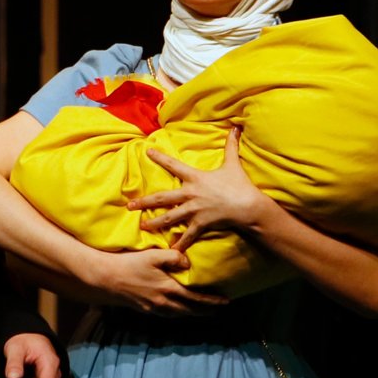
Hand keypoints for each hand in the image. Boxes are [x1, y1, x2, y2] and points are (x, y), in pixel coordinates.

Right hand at [89, 247, 228, 316]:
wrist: (107, 279)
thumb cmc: (129, 264)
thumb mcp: (152, 255)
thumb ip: (172, 257)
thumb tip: (187, 263)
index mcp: (168, 289)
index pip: (196, 298)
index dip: (211, 301)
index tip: (225, 302)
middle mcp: (164, 302)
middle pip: (190, 310)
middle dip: (206, 311)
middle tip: (219, 309)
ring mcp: (154, 308)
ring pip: (179, 314)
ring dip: (193, 313)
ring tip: (203, 310)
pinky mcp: (146, 309)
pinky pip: (168, 313)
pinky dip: (179, 312)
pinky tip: (180, 308)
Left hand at [129, 129, 271, 252]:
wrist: (248, 206)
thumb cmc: (240, 184)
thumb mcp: (233, 163)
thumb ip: (231, 145)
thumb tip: (236, 127)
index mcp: (195, 178)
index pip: (174, 165)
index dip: (160, 158)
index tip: (146, 152)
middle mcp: (191, 194)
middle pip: (162, 198)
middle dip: (145, 201)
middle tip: (130, 205)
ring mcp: (194, 210)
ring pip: (170, 217)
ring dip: (155, 222)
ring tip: (143, 226)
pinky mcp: (201, 224)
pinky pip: (187, 235)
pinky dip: (179, 244)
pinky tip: (170, 250)